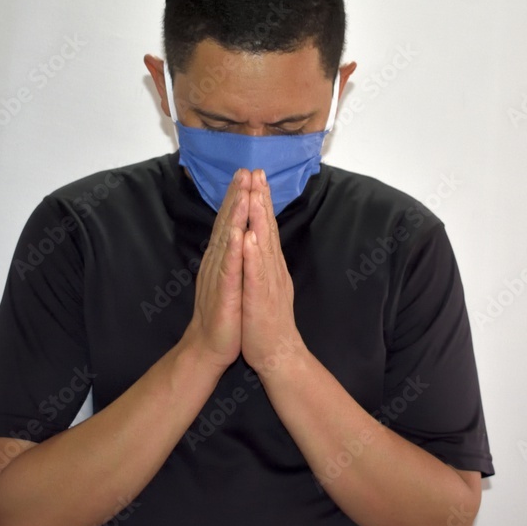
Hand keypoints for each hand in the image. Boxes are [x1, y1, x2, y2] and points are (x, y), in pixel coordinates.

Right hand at [180, 169, 249, 374]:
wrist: (210, 346)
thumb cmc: (224, 312)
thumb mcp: (230, 277)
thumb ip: (231, 254)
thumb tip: (235, 232)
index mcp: (223, 257)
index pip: (231, 221)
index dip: (238, 197)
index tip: (247, 173)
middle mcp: (218, 261)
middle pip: (227, 223)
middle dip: (236, 196)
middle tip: (244, 170)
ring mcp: (219, 276)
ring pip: (227, 240)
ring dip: (234, 216)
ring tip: (242, 192)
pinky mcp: (223, 293)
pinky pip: (228, 269)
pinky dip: (233, 251)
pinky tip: (238, 234)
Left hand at [241, 169, 304, 376]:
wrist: (277, 353)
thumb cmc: (266, 320)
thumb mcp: (263, 284)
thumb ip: (262, 261)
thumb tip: (257, 239)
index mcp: (269, 264)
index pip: (265, 227)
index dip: (261, 201)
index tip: (256, 176)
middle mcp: (272, 268)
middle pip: (267, 228)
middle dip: (261, 199)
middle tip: (258, 172)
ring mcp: (268, 282)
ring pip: (263, 245)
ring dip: (259, 219)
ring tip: (255, 194)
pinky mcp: (261, 299)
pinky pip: (256, 274)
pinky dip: (253, 255)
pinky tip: (249, 238)